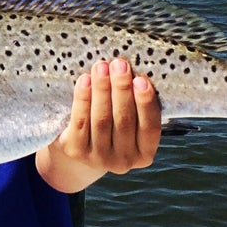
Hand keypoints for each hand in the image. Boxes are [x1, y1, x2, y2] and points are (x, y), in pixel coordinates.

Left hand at [36, 58, 161, 193]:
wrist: (80, 150)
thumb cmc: (112, 126)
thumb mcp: (130, 121)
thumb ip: (136, 104)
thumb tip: (132, 70)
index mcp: (144, 153)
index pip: (150, 128)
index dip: (146, 103)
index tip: (140, 80)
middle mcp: (124, 161)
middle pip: (124, 120)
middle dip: (122, 89)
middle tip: (119, 64)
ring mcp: (99, 158)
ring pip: (101, 119)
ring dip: (102, 89)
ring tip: (101, 67)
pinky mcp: (77, 151)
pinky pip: (80, 121)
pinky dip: (83, 98)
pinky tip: (85, 80)